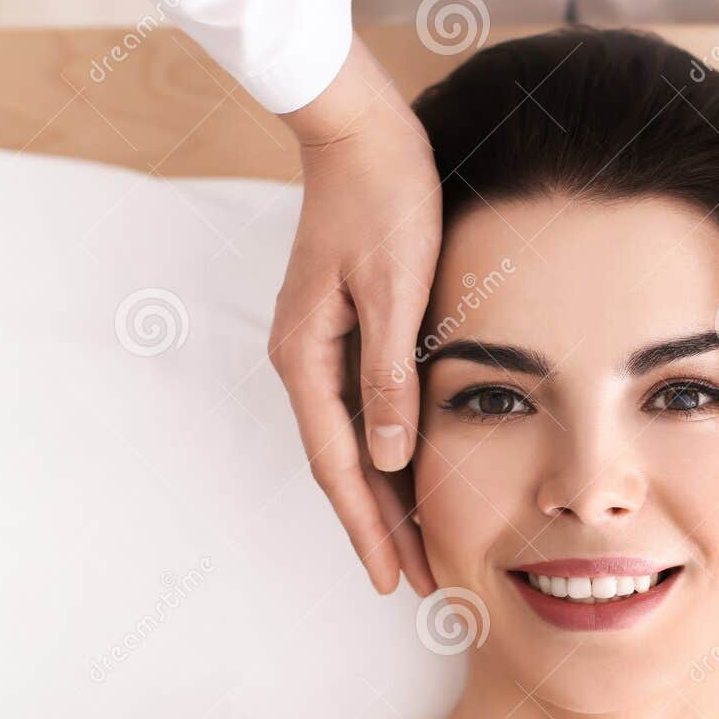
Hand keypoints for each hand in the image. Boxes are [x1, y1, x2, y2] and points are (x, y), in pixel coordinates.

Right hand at [268, 36, 439, 596]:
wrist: (362, 133)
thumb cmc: (383, 200)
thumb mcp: (394, 287)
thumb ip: (388, 374)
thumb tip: (388, 457)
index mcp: (305, 357)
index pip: (339, 466)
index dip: (367, 527)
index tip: (393, 579)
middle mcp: (303, 361)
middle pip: (341, 466)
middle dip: (376, 529)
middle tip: (414, 585)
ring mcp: (318, 347)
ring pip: (351, 444)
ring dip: (382, 498)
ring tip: (415, 548)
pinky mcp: (340, 331)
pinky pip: (360, 411)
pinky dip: (385, 452)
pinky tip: (409, 477)